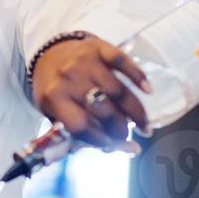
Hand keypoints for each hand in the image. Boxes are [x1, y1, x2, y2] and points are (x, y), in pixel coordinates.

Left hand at [31, 34, 151, 152]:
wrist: (49, 55)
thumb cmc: (56, 91)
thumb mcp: (57, 114)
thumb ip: (86, 134)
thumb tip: (130, 149)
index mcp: (53, 97)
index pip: (80, 125)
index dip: (99, 140)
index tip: (111, 146)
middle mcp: (68, 78)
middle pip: (104, 110)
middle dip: (120, 129)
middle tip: (129, 136)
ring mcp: (84, 61)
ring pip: (118, 91)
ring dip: (136, 111)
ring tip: (144, 125)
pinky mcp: (98, 47)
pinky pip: (122, 61)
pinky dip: (138, 76)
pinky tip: (148, 91)